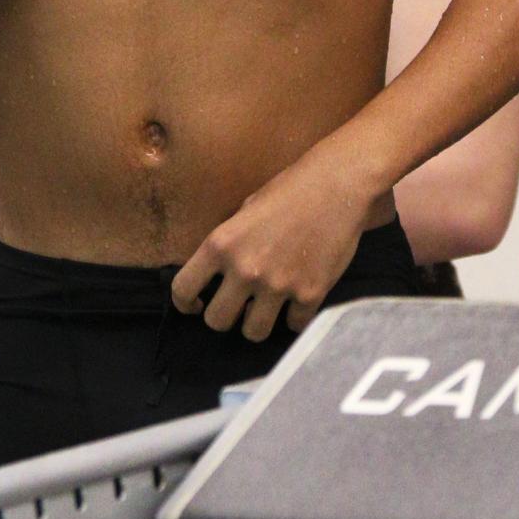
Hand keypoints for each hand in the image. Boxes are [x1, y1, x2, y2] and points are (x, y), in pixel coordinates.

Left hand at [170, 150, 376, 342]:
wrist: (336, 186)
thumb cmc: (288, 190)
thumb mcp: (245, 211)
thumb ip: (229, 244)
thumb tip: (218, 273)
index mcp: (220, 244)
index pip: (182, 289)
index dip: (185, 303)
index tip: (196, 306)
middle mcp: (244, 269)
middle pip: (217, 322)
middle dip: (225, 317)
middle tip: (237, 307)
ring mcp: (278, 286)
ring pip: (253, 333)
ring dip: (258, 323)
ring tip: (266, 309)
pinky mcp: (310, 295)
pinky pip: (293, 327)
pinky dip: (294, 318)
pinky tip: (296, 302)